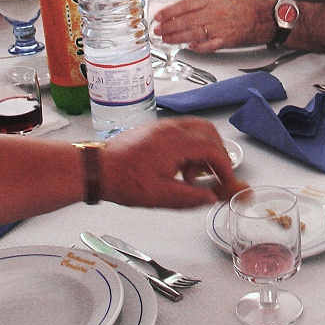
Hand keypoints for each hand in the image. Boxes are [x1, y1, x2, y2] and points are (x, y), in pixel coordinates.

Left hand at [102, 118, 246, 207]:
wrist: (98, 167)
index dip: (224, 166)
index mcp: (174, 142)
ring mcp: (163, 126)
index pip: (212, 148)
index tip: (226, 181)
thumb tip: (211, 198)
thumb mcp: (160, 197)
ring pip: (198, 128)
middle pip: (209, 132)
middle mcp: (171, 129)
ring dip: (204, 149)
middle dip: (217, 154)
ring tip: (193, 173)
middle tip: (215, 175)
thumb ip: (190, 197)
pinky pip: (184, 130)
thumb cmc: (123, 180)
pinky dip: (191, 145)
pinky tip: (181, 165)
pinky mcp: (157, 129)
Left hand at [154, 0, 272, 52]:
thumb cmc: (242, 7)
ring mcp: (219, 27)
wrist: (262, 16)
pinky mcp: (226, 40)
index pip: (185, 5)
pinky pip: (209, 45)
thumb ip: (201, 4)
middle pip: (185, 20)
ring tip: (166, 39)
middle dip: (168, 26)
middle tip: (157, 30)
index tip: (158, 16)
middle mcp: (214, 13)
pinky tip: (189, 47)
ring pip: (193, 33)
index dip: (169, 11)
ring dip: (177, 37)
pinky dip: (198, 47)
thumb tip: (182, 10)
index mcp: (211, 1)